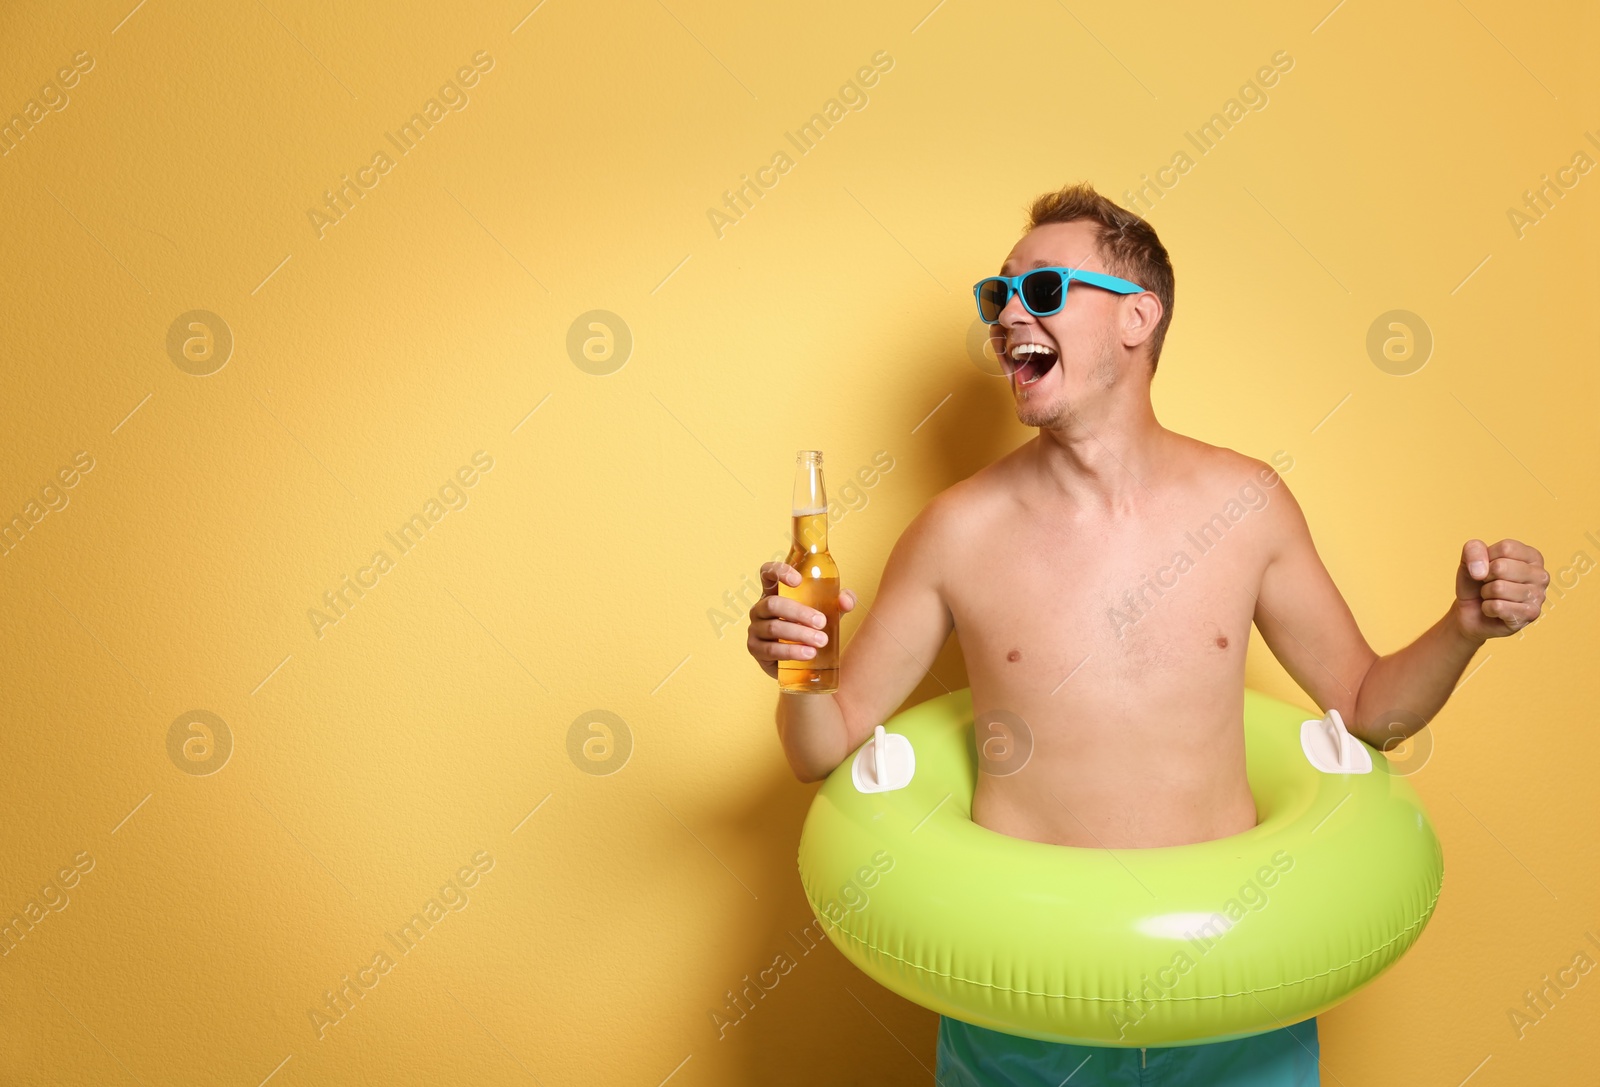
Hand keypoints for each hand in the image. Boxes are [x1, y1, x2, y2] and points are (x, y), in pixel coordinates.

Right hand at [746, 562, 856, 679]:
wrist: (802, 664)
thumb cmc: (811, 629)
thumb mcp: (828, 612)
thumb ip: (840, 602)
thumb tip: (846, 601)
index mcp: (774, 592)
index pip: (767, 573)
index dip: (778, 571)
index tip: (798, 580)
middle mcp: (761, 608)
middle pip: (773, 604)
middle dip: (799, 612)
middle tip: (821, 622)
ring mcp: (755, 629)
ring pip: (774, 628)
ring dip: (799, 634)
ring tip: (821, 641)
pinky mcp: (756, 650)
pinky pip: (771, 650)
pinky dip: (791, 651)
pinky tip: (808, 653)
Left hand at [1454, 538, 1546, 640]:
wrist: (1470, 612)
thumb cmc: (1476, 583)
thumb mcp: (1469, 559)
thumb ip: (1473, 550)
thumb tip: (1481, 571)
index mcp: (1532, 556)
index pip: (1506, 548)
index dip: (1487, 558)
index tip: (1488, 567)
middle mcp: (1541, 575)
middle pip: (1501, 567)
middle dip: (1485, 577)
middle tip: (1489, 584)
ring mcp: (1539, 596)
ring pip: (1498, 588)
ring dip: (1486, 594)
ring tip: (1493, 597)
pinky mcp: (1531, 614)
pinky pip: (1498, 606)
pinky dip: (1487, 608)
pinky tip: (1495, 610)